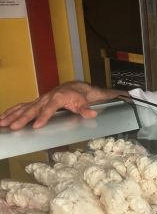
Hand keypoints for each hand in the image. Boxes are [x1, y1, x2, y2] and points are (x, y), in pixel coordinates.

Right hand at [0, 81, 123, 129]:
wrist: (75, 87)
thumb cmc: (80, 96)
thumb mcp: (85, 102)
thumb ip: (86, 109)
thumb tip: (91, 114)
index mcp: (58, 98)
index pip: (49, 109)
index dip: (43, 117)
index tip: (36, 126)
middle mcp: (46, 98)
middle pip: (32, 109)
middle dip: (22, 119)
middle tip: (13, 127)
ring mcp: (39, 100)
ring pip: (23, 108)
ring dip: (11, 115)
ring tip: (1, 123)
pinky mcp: (36, 102)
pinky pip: (22, 107)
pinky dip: (11, 112)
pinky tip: (2, 118)